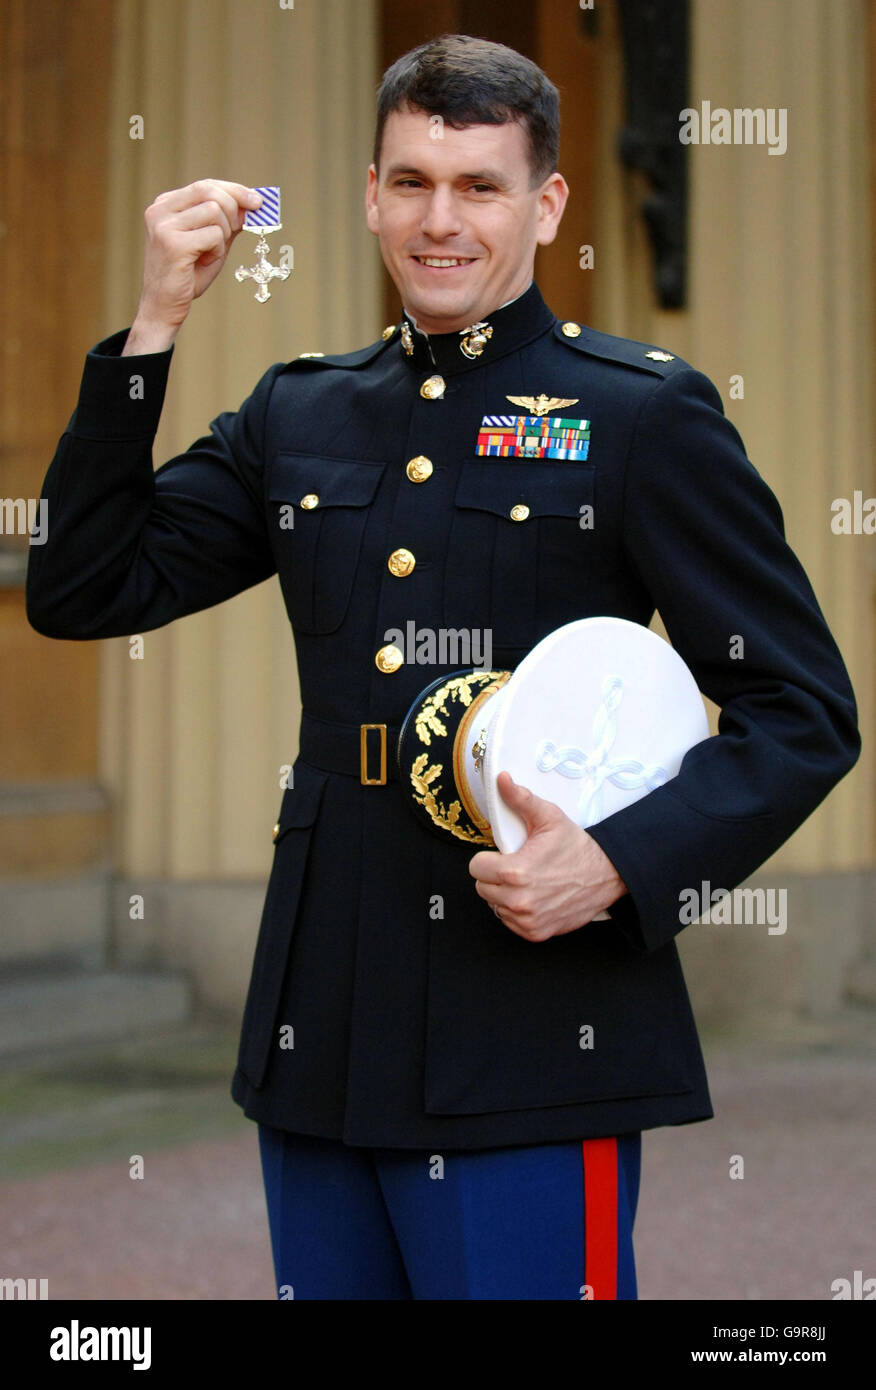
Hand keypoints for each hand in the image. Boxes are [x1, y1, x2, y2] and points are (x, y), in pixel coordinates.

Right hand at [123, 179, 262, 353]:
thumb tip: (253, 204)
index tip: (257, 201)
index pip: (205, 185)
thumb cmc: (188, 275)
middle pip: (210, 191)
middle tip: (236, 230)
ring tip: (210, 253)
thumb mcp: (211, 242)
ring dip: (223, 235)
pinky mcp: (173, 243)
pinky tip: (204, 262)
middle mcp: (160, 210)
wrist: (164, 306)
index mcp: (166, 204)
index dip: (235, 190)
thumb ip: (227, 222)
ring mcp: (164, 225)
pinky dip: (218, 250)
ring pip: (214, 211)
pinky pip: (213, 235)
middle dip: (233, 210)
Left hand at [468, 771, 626, 941]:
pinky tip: (533, 897)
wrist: (607, 875)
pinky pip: (509, 922)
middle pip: (482, 888)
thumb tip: (501, 780)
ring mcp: (527, 920)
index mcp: (515, 872)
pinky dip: (517, 912)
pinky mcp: (535, 933)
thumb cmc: (577, 847)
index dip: (488, 859)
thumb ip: (520, 799)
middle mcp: (518, 900)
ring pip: (495, 906)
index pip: (475, 868)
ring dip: (504, 895)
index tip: (504, 855)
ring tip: (527, 882)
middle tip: (517, 867)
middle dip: (494, 876)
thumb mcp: (549, 817)